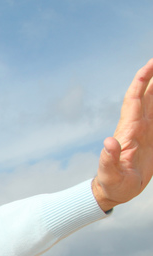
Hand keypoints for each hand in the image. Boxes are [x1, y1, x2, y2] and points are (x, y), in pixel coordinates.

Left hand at [92, 57, 152, 210]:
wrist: (112, 192)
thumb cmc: (111, 185)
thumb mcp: (110, 175)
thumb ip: (108, 160)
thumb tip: (107, 142)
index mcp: (128, 130)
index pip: (134, 99)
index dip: (141, 80)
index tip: (151, 63)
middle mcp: (137, 125)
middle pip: (147, 94)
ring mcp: (145, 131)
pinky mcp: (151, 138)